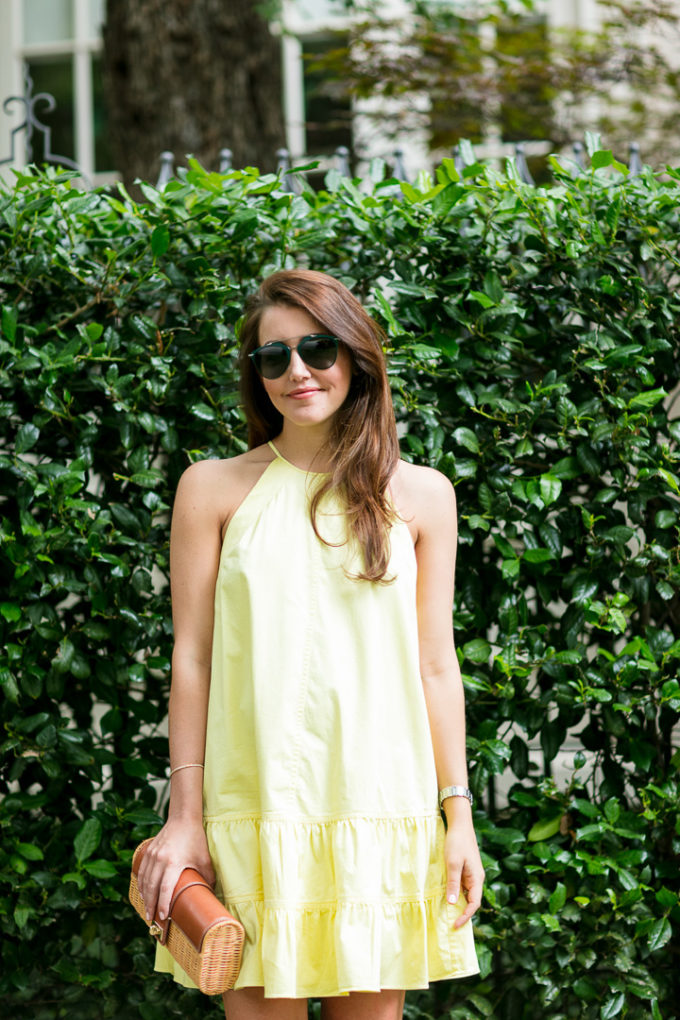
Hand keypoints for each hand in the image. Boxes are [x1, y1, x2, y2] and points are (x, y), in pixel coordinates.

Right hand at [136, 820, 214, 923]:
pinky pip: (141, 871)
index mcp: (174, 862)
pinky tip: (143, 893)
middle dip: (150, 905)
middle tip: (151, 920)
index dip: (162, 904)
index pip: (165, 889)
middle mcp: (160, 859)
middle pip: (151, 887)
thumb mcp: (204, 859)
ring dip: (144, 896)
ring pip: (144, 880)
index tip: (162, 917)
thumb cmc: (195, 839)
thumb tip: (211, 894)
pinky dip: (141, 884)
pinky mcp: (148, 851)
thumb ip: (208, 877)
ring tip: (147, 909)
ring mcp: (152, 855)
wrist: (183, 818)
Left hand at [443, 810, 484, 929]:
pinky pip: (462, 886)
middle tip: (450, 924)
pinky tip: (447, 897)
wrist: (460, 825)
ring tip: (447, 915)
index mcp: (477, 879)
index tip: (455, 925)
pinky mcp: (465, 869)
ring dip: (459, 904)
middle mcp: (476, 879)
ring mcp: (471, 874)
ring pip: (467, 894)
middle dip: (463, 913)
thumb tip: (452, 903)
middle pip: (472, 901)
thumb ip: (453, 883)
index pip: (474, 904)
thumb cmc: (457, 842)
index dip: (466, 916)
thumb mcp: (453, 863)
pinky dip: (456, 894)